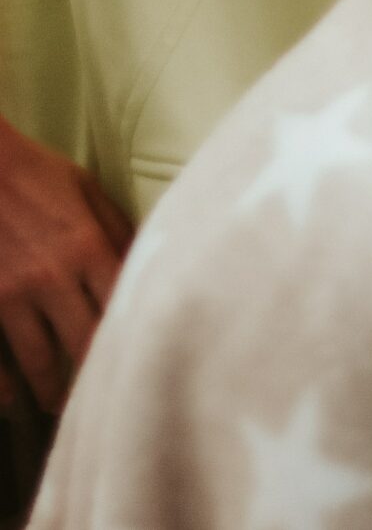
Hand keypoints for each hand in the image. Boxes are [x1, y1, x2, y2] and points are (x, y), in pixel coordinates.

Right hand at [0, 118, 128, 424]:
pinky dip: (2, 385)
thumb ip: (116, 232)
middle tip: (109, 396)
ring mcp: (9, 293)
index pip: (125, 307)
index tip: (149, 359)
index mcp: (88, 247)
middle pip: (86, 342)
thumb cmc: (35, 174)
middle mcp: (52, 277)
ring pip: (38, 358)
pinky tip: (11, 401)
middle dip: (97, 374)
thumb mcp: (87, 192)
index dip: (137, 337)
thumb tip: (148, 263)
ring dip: (52, 388)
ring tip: (61, 406)